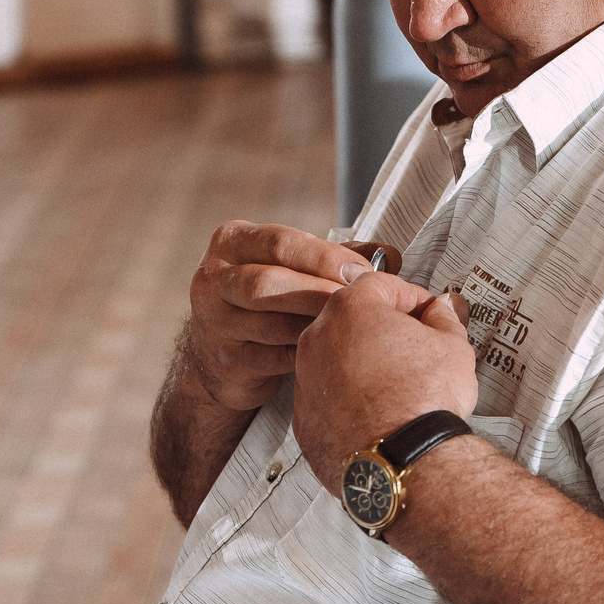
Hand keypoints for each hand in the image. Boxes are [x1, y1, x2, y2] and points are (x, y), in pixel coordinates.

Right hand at [179, 222, 391, 411]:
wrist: (222, 357)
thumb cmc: (270, 301)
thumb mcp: (294, 268)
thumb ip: (338, 258)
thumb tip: (390, 255)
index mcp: (231, 242)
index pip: (280, 242)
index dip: (325, 256)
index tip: (363, 270)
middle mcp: (212, 278)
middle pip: (269, 282)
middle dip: (319, 291)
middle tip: (360, 301)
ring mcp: (213, 322)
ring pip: (271, 323)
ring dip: (315, 325)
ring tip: (351, 327)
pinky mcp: (225, 361)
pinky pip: (273, 358)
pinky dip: (305, 355)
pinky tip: (330, 353)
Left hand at [291, 272, 478, 485]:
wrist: (402, 460)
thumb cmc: (423, 401)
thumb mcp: (452, 347)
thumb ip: (444, 319)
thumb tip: (443, 309)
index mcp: (351, 309)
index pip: (380, 284)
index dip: (410, 296)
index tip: (426, 312)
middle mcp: (317, 339)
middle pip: (351, 320)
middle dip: (382, 329)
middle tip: (414, 347)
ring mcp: (304, 380)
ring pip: (335, 360)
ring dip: (362, 365)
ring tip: (397, 385)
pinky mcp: (303, 419)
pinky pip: (326, 398)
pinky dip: (347, 400)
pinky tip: (377, 413)